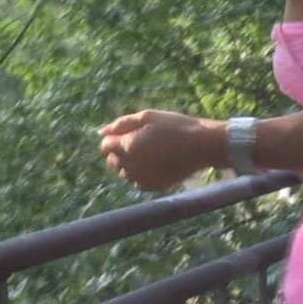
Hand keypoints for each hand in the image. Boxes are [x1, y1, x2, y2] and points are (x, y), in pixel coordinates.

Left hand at [98, 109, 218, 191]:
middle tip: (142, 140)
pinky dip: (142, 173)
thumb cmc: (175, 127)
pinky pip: (137, 181)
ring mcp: (141, 178)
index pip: (105, 146)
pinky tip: (157, 162)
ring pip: (124, 172)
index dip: (114, 137)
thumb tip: (101, 131)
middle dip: (120, 151)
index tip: (130, 132)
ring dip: (131, 162)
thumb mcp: (148, 116)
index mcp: (127, 146)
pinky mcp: (152, 187)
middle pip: (112, 160)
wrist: (202, 146)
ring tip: (152, 151)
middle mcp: (130, 166)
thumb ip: (121, 123)